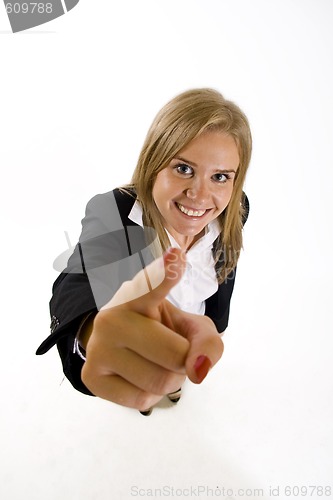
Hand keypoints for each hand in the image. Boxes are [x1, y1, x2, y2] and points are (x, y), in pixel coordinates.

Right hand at [81, 248, 223, 410]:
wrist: (124, 348)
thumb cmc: (161, 332)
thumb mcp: (191, 328)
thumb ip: (207, 342)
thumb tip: (198, 370)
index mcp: (138, 296)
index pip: (150, 283)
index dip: (164, 272)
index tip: (176, 256)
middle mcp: (112, 317)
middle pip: (175, 355)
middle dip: (185, 361)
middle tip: (174, 352)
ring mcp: (98, 347)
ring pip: (160, 382)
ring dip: (171, 381)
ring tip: (157, 364)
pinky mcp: (90, 377)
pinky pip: (141, 401)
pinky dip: (152, 396)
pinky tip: (140, 378)